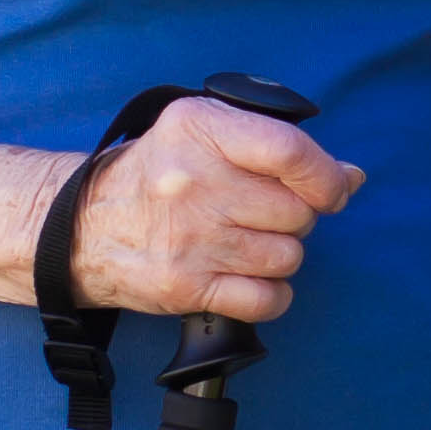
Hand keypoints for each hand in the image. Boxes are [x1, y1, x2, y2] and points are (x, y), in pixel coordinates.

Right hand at [66, 95, 361, 322]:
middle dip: (296, 218)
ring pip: (288, 256)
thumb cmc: (156, 175)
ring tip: (246, 243)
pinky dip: (269, 295)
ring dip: (280, 255)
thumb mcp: (205, 134)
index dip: (326, 177)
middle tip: (263, 215)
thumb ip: (278, 147)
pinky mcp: (184, 286)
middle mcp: (193, 182)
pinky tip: (247, 277)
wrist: (78, 226)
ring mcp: (189, 238)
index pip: (291, 153)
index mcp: (201, 129)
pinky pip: (266, 300)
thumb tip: (352, 177)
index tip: (331, 188)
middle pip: (297, 212)